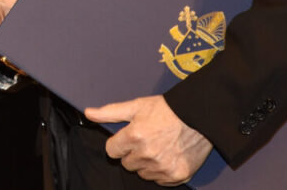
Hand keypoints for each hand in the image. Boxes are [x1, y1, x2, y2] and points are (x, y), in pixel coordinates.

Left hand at [84, 95, 211, 185]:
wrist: (198, 115)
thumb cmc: (166, 109)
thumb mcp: (136, 105)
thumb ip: (110, 112)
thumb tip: (88, 113)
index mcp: (134, 136)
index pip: (112, 151)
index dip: (119, 143)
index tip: (129, 137)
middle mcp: (147, 154)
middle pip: (127, 164)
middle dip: (132, 153)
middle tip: (146, 140)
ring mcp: (162, 167)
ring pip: (142, 173)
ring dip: (146, 163)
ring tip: (159, 146)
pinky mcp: (177, 175)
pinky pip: (160, 180)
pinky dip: (162, 171)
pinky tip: (168, 156)